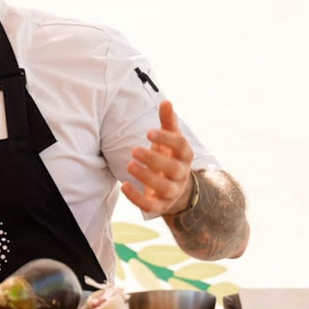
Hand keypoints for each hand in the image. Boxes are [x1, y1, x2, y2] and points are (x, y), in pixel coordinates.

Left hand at [121, 100, 194, 215]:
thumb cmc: (169, 158)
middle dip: (154, 160)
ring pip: (165, 189)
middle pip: (174, 169)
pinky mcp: (160, 206)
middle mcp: (181, 174)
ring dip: (147, 177)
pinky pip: (151, 206)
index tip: (148, 132)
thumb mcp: (170, 140)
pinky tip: (124, 186)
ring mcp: (172, 192)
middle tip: (134, 150)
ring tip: (129, 165)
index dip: (166, 139)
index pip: (181, 146)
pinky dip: (137, 198)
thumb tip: (166, 101)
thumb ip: (167, 122)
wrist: (176, 189)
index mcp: (184, 156)